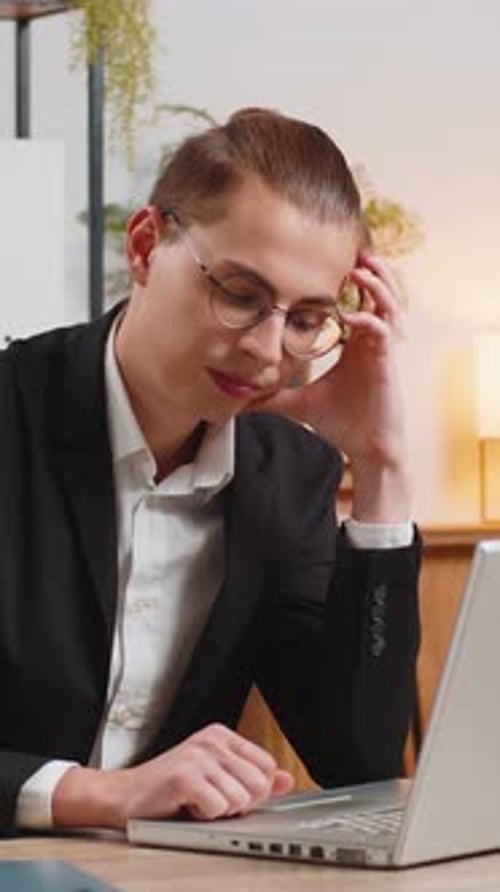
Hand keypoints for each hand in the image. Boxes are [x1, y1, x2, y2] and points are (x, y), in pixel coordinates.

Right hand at [52, 724, 293, 829]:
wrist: (125, 796)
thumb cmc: (169, 790)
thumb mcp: (216, 778)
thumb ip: (253, 778)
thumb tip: (286, 780)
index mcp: (221, 736)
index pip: (266, 765)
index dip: (252, 790)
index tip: (228, 791)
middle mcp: (211, 741)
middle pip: (258, 784)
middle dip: (238, 803)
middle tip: (210, 799)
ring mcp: (198, 757)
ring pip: (240, 799)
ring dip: (219, 811)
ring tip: (197, 802)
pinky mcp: (186, 777)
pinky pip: (219, 809)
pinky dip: (204, 817)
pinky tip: (187, 807)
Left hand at [251, 253, 411, 521]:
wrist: (367, 449)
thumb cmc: (341, 423)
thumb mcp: (299, 404)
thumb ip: (273, 397)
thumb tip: (242, 400)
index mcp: (356, 342)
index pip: (358, 301)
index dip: (348, 280)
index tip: (325, 262)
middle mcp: (371, 341)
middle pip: (380, 293)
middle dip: (370, 269)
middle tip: (352, 248)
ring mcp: (381, 350)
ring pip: (389, 304)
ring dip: (376, 284)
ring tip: (358, 267)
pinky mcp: (386, 363)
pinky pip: (382, 331)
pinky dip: (368, 319)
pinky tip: (350, 316)